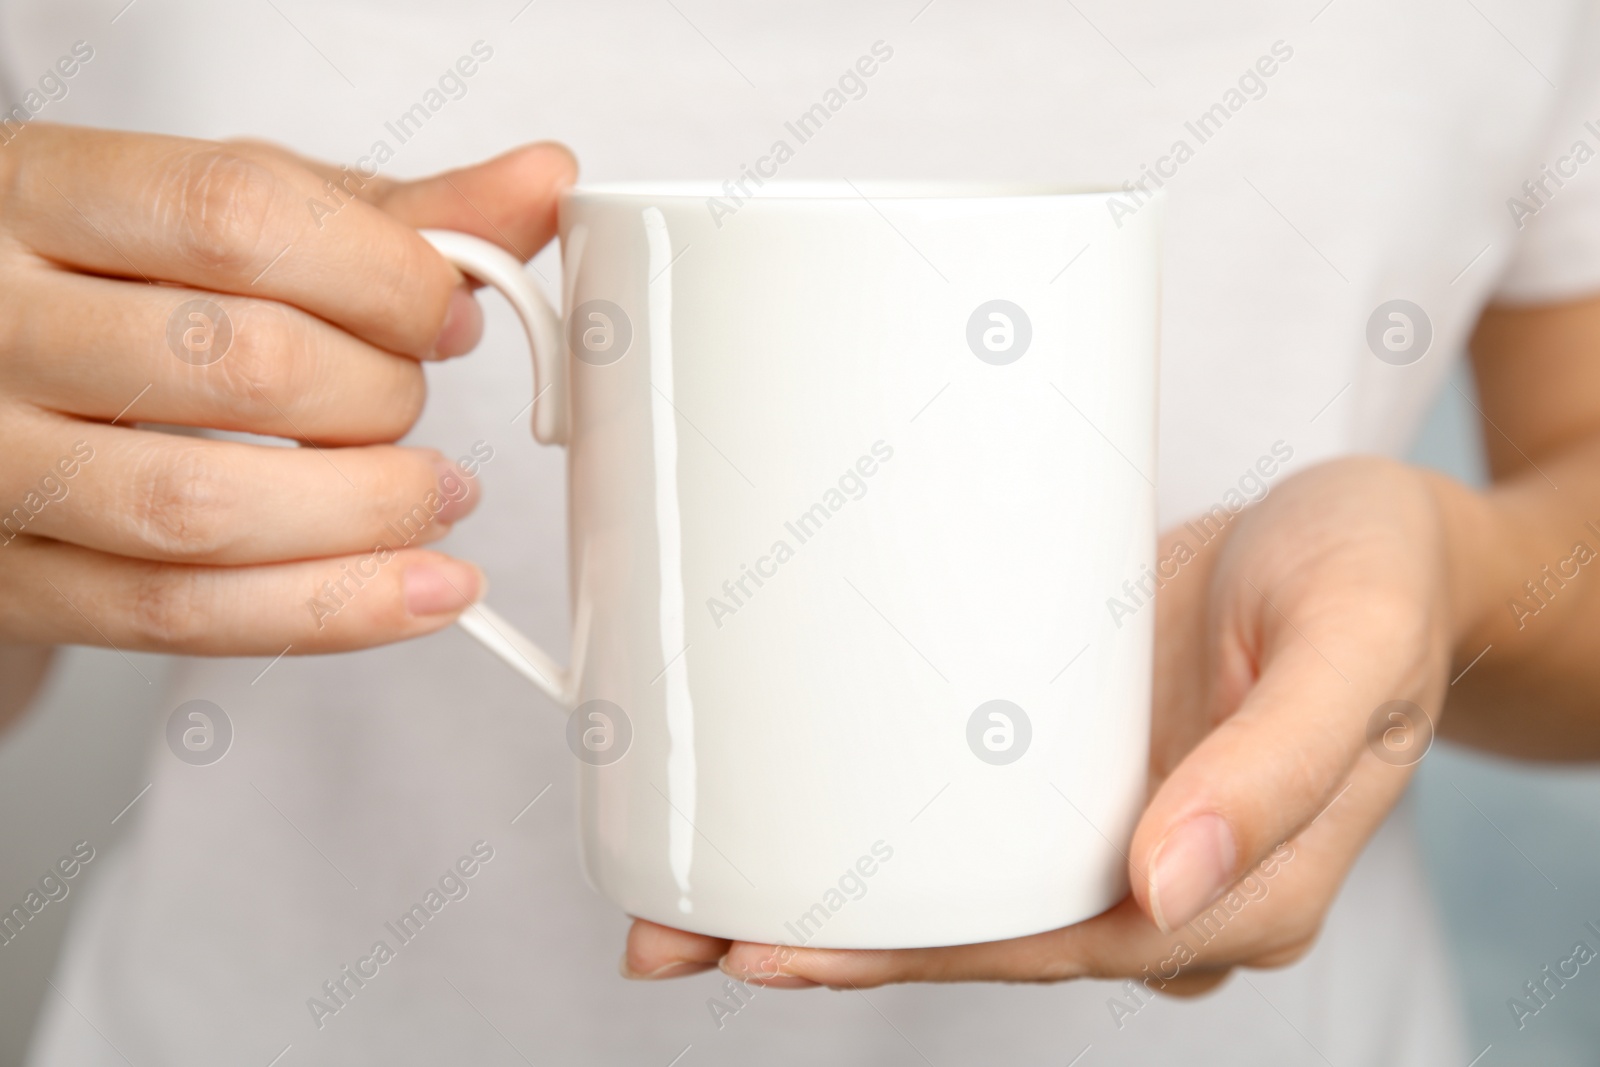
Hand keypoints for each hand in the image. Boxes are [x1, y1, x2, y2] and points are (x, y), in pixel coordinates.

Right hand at [0, 126, 573, 701]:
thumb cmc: (115, 283)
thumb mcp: (237, 219)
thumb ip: (391, 215)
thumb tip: (539, 186)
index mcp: (41, 194)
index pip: (237, 219)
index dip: (384, 276)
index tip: (446, 312)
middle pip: (241, 365)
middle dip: (380, 395)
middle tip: (411, 403)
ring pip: (206, 510)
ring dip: (369, 513)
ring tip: (434, 496)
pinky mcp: (17, 581)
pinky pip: (180, 616)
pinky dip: (332, 611)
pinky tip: (419, 591)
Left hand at [622, 457, 1463, 992]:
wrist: (1364, 533)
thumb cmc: (1377, 577)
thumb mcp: (1353, 644)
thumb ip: (1278, 766)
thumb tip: (1163, 883)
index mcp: (1236, 883)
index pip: (1052, 946)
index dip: (915, 959)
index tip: (782, 951)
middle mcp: (1159, 874)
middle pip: (979, 935)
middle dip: (830, 944)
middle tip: (671, 933)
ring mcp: (1109, 823)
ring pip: (959, 889)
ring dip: (828, 897)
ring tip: (679, 894)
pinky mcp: (1069, 763)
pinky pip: (964, 816)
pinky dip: (872, 824)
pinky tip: (780, 815)